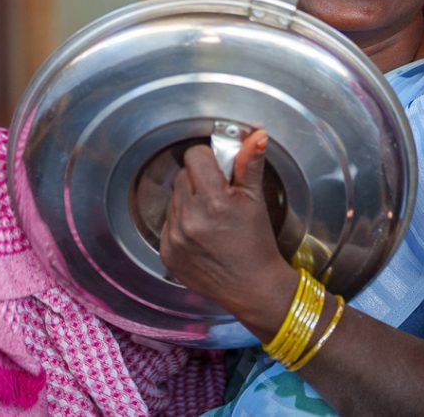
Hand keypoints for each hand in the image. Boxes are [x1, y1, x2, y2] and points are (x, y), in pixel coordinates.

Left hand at [159, 130, 298, 337]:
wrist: (252, 287)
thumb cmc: (256, 244)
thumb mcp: (256, 200)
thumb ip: (250, 164)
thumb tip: (256, 135)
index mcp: (214, 201)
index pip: (195, 156)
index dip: (208, 158)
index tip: (218, 168)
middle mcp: (190, 219)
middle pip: (183, 175)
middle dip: (199, 180)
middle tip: (218, 195)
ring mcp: (175, 237)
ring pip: (174, 198)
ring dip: (189, 200)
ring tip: (211, 217)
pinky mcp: (166, 252)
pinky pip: (167, 221)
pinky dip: (181, 222)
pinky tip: (201, 233)